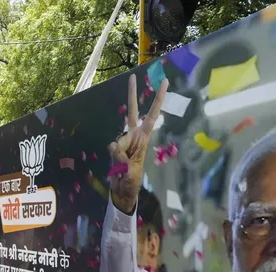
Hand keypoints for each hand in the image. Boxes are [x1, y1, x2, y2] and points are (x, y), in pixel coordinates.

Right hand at [108, 73, 167, 213]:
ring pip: (118, 140)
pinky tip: (117, 168)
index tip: (163, 82)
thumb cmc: (132, 181)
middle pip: (132, 112)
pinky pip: (112, 148)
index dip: (158, 100)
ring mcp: (123, 141)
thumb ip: (122, 158)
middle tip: (132, 76)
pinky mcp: (114, 148)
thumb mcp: (131, 172)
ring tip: (123, 170)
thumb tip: (113, 145)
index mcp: (144, 137)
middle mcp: (134, 135)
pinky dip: (114, 159)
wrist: (123, 190)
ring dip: (119, 156)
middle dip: (131, 95)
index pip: (152, 115)